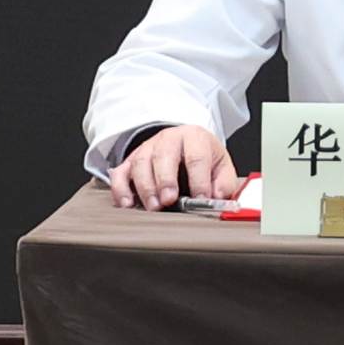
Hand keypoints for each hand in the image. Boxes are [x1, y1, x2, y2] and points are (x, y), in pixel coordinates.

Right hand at [106, 126, 238, 208]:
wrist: (184, 144)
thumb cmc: (202, 157)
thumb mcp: (220, 165)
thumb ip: (223, 182)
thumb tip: (218, 197)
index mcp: (194, 137)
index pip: (197, 156)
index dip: (199, 179)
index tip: (201, 198)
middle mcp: (168, 139)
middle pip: (163, 156)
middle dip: (165, 180)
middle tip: (169, 200)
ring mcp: (147, 148)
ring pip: (141, 164)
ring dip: (146, 187)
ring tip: (154, 207)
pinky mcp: (131, 161)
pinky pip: (120, 173)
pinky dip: (120, 189)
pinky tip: (127, 203)